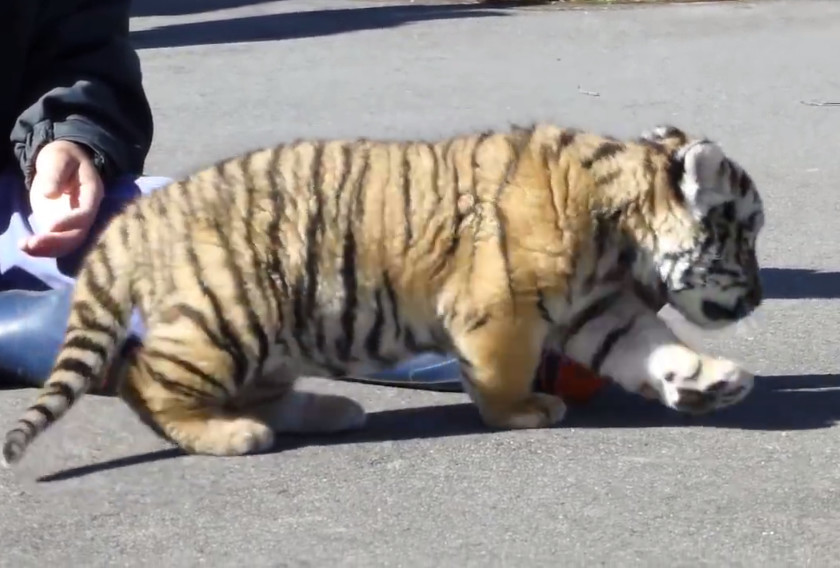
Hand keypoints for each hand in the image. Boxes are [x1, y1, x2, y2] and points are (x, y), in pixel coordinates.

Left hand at [20, 140, 104, 257]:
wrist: (60, 163)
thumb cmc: (62, 157)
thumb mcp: (59, 158)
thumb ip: (56, 174)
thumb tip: (49, 194)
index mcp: (91, 194)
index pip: (86, 213)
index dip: (71, 222)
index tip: (50, 227)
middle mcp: (87, 212)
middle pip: (78, 234)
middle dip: (56, 242)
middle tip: (32, 243)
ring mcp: (74, 222)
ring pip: (68, 243)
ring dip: (48, 250)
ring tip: (25, 246)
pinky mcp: (61, 227)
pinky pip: (56, 243)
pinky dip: (42, 248)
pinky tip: (24, 246)